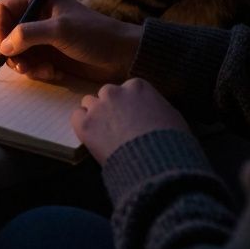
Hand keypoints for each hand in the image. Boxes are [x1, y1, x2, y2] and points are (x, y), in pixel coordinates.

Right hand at [0, 0, 141, 83]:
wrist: (122, 55)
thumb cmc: (94, 35)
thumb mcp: (60, 30)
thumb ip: (28, 34)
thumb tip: (4, 46)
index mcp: (38, 1)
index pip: (3, 10)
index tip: (5, 48)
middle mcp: (37, 18)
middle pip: (6, 34)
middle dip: (13, 53)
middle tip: (24, 66)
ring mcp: (42, 38)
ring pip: (17, 53)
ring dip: (26, 65)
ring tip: (44, 71)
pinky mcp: (49, 56)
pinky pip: (31, 65)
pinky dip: (38, 71)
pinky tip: (54, 73)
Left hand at [71, 78, 188, 162]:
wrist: (157, 162)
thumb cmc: (171, 142)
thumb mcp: (172, 116)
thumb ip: (157, 107)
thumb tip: (154, 111)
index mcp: (138, 86)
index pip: (127, 89)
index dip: (130, 105)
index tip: (133, 117)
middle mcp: (115, 91)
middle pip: (107, 94)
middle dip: (112, 107)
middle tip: (118, 127)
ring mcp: (98, 107)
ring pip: (89, 103)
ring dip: (96, 115)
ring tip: (105, 134)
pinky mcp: (85, 124)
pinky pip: (76, 117)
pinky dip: (83, 125)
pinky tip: (92, 137)